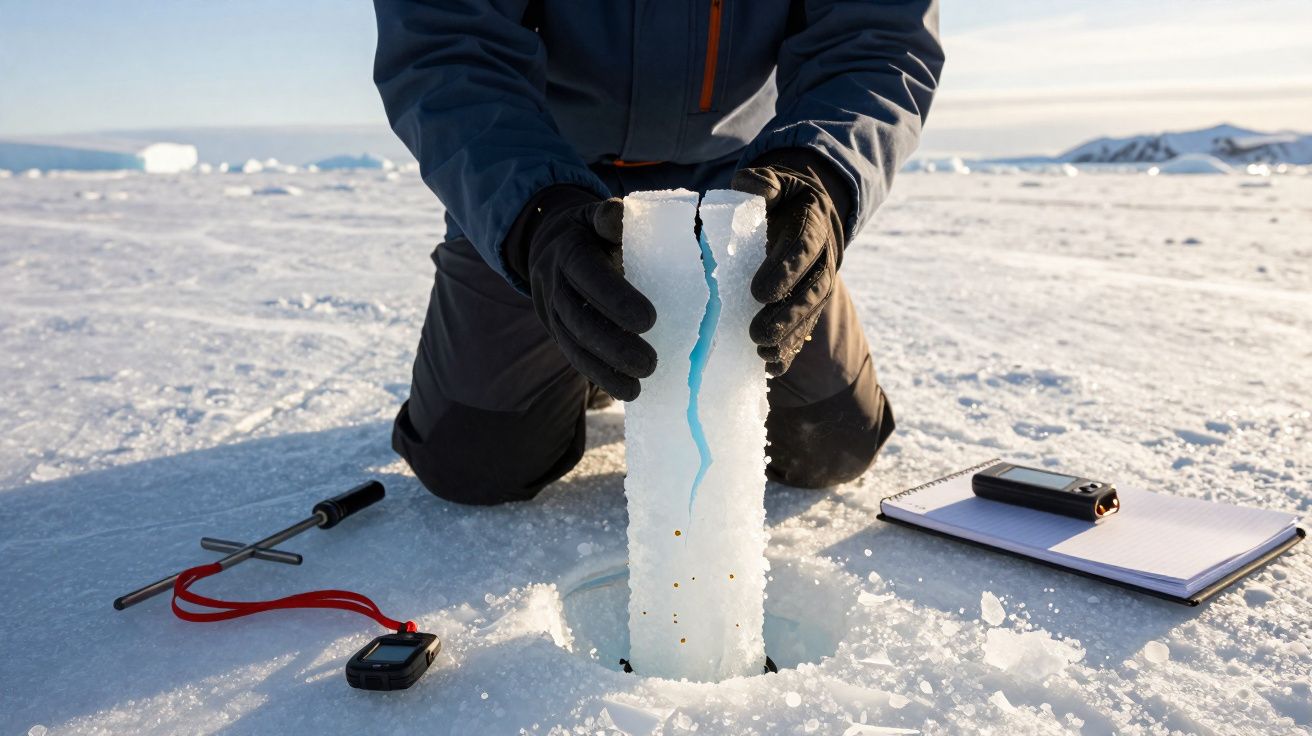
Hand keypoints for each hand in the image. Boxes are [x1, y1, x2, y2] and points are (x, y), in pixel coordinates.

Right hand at [506, 186, 656, 400]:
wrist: (547, 245)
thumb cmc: (588, 232)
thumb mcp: (594, 216)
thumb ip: (608, 218)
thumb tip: (617, 217)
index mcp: (569, 253)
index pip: (589, 277)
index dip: (615, 299)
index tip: (650, 320)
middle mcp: (555, 285)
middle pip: (580, 320)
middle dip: (614, 346)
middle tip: (650, 363)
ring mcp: (552, 313)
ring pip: (573, 346)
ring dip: (605, 370)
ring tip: (637, 387)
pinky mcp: (556, 332)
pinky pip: (573, 357)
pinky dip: (598, 376)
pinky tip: (623, 390)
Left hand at [732, 151, 847, 375]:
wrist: (803, 213)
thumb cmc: (780, 199)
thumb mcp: (775, 183)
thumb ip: (763, 182)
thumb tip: (752, 186)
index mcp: (813, 227)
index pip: (803, 249)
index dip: (785, 271)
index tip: (758, 292)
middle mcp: (822, 261)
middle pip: (812, 292)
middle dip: (788, 316)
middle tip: (758, 333)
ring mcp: (817, 287)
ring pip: (810, 317)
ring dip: (789, 338)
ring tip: (763, 354)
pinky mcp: (808, 307)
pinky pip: (804, 332)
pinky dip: (790, 352)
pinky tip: (770, 368)